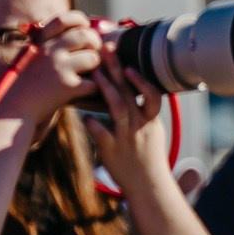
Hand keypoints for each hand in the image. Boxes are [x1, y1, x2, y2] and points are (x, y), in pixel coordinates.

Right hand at [3, 12, 104, 124]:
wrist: (12, 111)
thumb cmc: (25, 86)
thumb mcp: (32, 60)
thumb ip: (51, 47)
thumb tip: (81, 33)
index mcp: (41, 43)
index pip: (64, 19)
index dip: (80, 21)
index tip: (84, 28)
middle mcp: (50, 51)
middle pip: (86, 35)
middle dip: (95, 45)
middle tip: (92, 56)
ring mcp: (58, 67)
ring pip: (93, 58)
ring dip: (95, 69)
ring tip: (86, 76)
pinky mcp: (66, 86)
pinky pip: (92, 83)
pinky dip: (90, 90)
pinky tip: (81, 93)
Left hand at [83, 54, 172, 196]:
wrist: (146, 185)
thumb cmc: (144, 156)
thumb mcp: (148, 132)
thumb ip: (137, 113)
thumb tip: (127, 95)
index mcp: (150, 119)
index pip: (150, 93)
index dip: (139, 77)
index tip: (128, 60)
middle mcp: (140, 125)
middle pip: (130, 93)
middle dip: (118, 70)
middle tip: (107, 49)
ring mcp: (126, 137)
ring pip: (118, 109)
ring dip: (107, 89)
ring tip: (96, 72)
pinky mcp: (112, 149)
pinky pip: (100, 132)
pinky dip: (92, 122)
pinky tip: (82, 115)